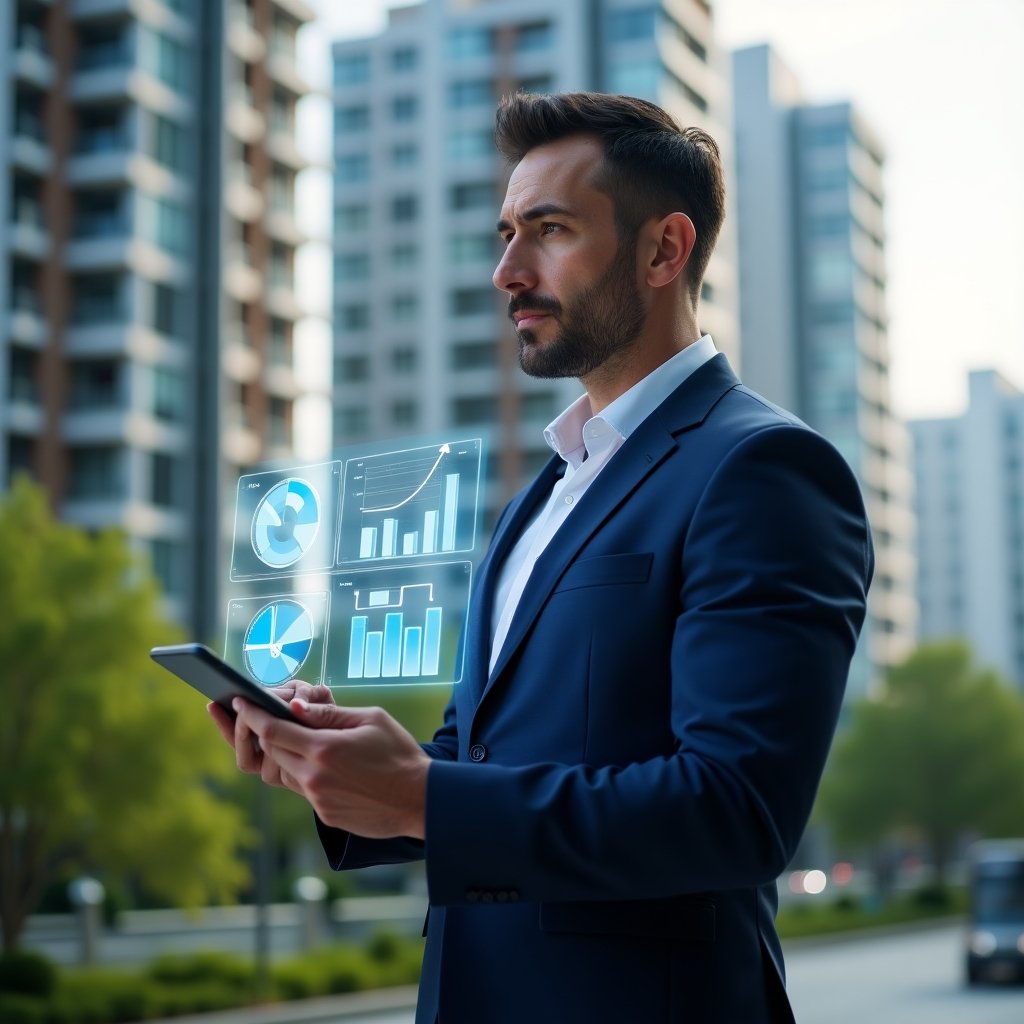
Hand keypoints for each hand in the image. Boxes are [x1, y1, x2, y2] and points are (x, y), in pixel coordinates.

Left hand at [232, 699, 428, 839]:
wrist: (419, 799)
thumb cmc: (399, 753)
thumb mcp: (371, 719)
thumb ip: (329, 713)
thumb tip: (295, 705)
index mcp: (324, 748)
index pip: (272, 729)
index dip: (250, 714)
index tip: (237, 701)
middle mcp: (314, 776)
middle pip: (270, 750)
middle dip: (261, 731)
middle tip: (257, 715)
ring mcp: (318, 799)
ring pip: (281, 772)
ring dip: (281, 752)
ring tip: (291, 737)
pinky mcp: (324, 814)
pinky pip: (301, 789)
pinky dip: (301, 771)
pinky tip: (319, 761)